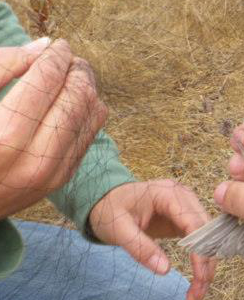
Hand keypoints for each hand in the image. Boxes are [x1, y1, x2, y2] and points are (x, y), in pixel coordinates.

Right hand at [0, 38, 106, 218]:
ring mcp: (53, 173)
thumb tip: (45, 46)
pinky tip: (74, 100)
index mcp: (6, 139)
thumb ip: (3, 69)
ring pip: (91, 115)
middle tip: (68, 57)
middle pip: (76, 98)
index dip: (55, 58)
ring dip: (87, 88)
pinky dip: (88, 110)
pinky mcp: (62, 178)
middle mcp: (36, 160)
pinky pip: (89, 134)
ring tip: (73, 74)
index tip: (58, 44)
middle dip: (76, 70)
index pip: (45, 82)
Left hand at [89, 179, 216, 299]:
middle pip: (206, 230)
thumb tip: (165, 270)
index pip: (194, 223)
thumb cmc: (110, 210)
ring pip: (208, 235)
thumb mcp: (119, 230)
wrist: (106, 199)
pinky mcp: (185, 216)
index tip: (200, 278)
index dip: (200, 251)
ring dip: (207, 262)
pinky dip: (201, 256)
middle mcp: (183, 196)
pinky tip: (198, 275)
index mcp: (168, 194)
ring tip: (198, 288)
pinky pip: (200, 236)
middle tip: (198, 291)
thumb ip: (141, 248)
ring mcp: (186, 204)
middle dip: (207, 262)